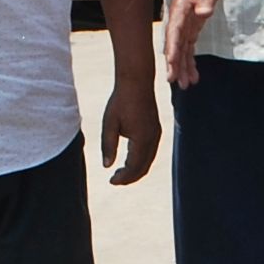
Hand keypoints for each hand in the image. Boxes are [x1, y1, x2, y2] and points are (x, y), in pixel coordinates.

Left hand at [99, 71, 160, 185]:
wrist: (137, 82)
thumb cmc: (120, 101)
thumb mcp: (109, 124)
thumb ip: (108, 146)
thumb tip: (106, 166)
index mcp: (141, 139)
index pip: (133, 167)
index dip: (123, 178)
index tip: (111, 181)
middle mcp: (152, 139)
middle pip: (143, 167)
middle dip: (130, 177)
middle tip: (115, 180)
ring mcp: (156, 134)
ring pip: (149, 160)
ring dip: (136, 170)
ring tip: (121, 173)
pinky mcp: (156, 129)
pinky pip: (151, 151)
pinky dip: (142, 160)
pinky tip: (130, 159)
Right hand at [160, 0, 221, 86]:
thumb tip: (203, 12)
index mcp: (180, 9)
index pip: (174, 30)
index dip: (172, 46)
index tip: (171, 61)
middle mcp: (178, 20)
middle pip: (174, 44)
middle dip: (174, 63)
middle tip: (174, 80)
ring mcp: (183, 26)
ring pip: (180, 50)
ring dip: (181, 67)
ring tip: (185, 85)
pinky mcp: (189, 30)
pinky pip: (187, 49)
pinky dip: (189, 62)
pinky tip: (193, 77)